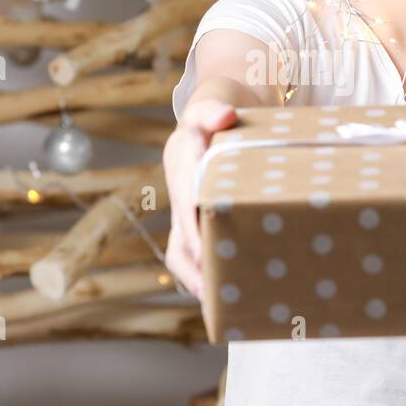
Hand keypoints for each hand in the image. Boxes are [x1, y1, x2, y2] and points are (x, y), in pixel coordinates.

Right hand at [162, 99, 238, 299]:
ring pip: (181, 251)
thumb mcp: (215, 101)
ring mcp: (184, 207)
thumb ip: (215, 109)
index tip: (203, 252)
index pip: (185, 199)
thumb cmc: (218, 108)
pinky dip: (203, 274)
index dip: (193, 228)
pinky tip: (221, 295)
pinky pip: (193, 252)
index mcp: (181, 162)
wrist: (214, 109)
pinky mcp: (194, 219)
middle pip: (181, 237)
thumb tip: (226, 115)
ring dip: (196, 278)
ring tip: (215, 304)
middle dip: (195, 264)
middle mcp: (178, 189)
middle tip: (211, 291)